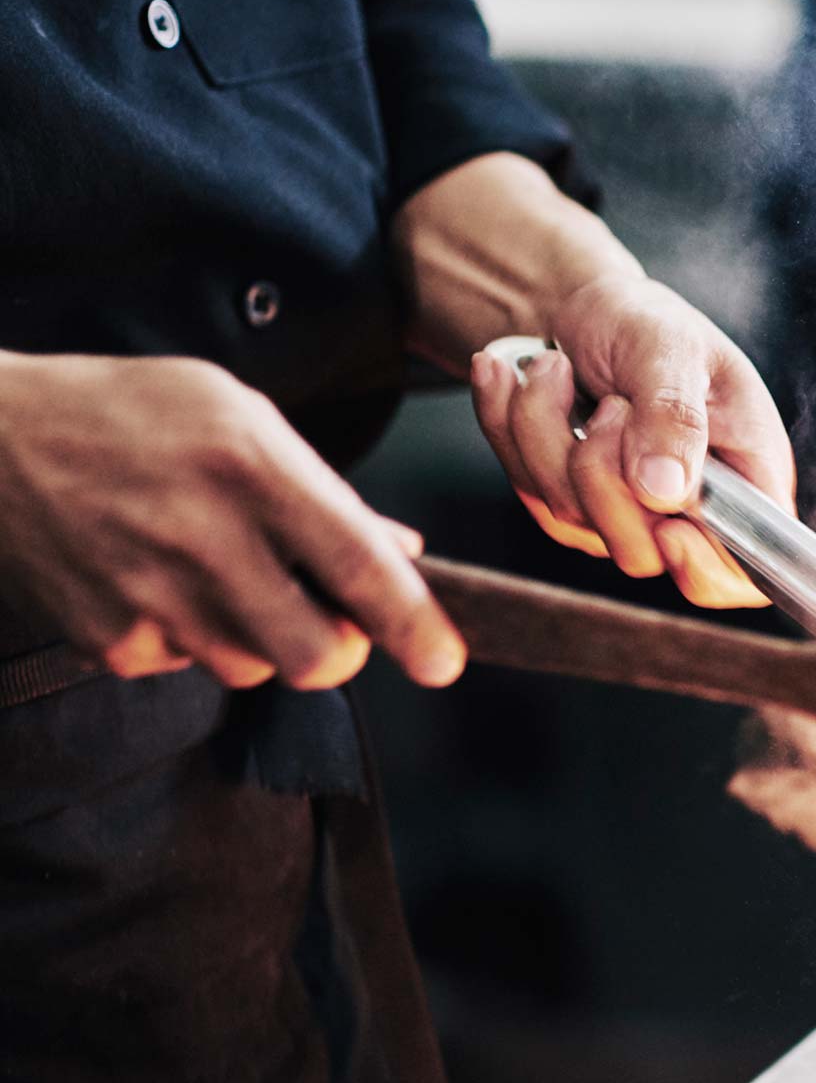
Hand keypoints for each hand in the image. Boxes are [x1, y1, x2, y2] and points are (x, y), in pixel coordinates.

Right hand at [0, 352, 462, 688]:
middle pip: (314, 655)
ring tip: (219, 573)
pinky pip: (185, 667)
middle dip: (338, 650)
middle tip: (328, 619)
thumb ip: (326, 491)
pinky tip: (159, 581)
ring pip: (253, 668)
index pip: (357, 565)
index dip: (413, 625)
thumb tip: (404, 554)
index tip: (444, 662)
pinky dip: (188, 638)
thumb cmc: (130, 414)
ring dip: (259, 639)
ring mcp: (147, 592)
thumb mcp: (237, 414)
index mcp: (250, 465)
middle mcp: (200, 534)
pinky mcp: (104, 635)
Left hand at [465, 276, 795, 608]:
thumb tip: (665, 492)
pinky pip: (528, 488)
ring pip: (572, 517)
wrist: (584, 308)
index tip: (671, 529)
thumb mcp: (672, 347)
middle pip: (642, 552)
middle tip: (611, 403)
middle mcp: (689, 510)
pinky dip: (508, 425)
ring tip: (552, 367)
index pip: (743, 570)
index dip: (707, 571)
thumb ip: (675, 416)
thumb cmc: (646, 322)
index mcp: (747, 479)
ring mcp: (625, 515)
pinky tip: (509, 377)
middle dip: (602, 473)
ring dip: (544, 430)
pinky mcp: (569, 503)